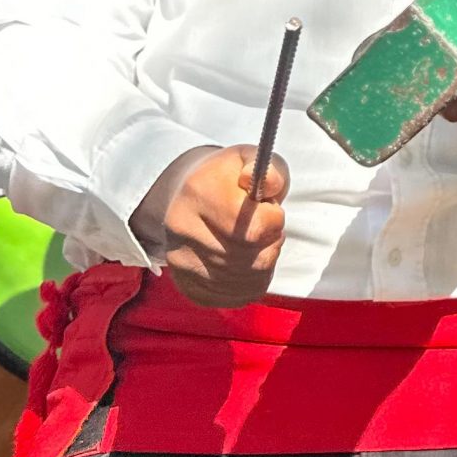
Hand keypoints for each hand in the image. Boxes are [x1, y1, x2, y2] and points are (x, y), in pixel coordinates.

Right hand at [133, 146, 288, 309]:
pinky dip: (253, 280)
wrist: (190, 198)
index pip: (255, 228)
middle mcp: (183, 229)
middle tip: (264, 225)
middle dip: (271, 241)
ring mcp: (182, 262)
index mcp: (199, 191)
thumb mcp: (251, 160)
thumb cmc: (228, 178)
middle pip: (253, 257)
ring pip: (249, 278)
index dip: (273, 219)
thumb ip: (271, 170)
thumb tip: (270, 186)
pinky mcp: (189, 286)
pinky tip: (245, 259)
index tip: (269, 208)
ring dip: (265, 260)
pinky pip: (239, 296)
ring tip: (255, 240)